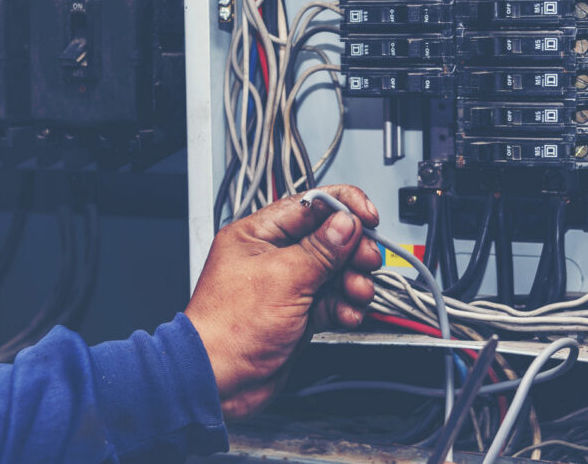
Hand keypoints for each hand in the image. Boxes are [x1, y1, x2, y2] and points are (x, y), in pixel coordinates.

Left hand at [185, 184, 382, 418]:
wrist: (219, 383)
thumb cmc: (228, 330)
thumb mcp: (283, 279)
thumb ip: (321, 250)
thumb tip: (347, 223)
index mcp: (259, 234)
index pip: (310, 205)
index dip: (343, 207)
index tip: (368, 217)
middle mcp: (274, 256)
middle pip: (330, 239)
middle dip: (354, 250)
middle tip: (366, 262)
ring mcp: (288, 286)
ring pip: (336, 272)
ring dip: (353, 282)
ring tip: (356, 294)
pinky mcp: (299, 313)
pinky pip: (333, 301)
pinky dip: (345, 307)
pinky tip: (347, 315)